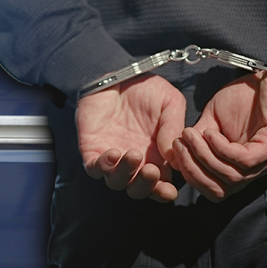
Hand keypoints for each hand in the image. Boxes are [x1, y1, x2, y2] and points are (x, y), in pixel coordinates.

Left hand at [76, 74, 185, 201]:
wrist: (119, 75)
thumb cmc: (147, 91)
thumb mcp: (170, 103)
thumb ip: (174, 126)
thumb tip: (173, 156)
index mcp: (156, 159)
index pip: (160, 186)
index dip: (164, 192)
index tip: (169, 190)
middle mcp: (135, 164)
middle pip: (137, 189)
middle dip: (145, 186)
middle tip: (151, 170)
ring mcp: (113, 159)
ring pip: (116, 182)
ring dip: (126, 173)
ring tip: (133, 154)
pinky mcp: (92, 150)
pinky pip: (95, 167)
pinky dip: (103, 165)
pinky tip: (113, 153)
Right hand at [171, 71, 266, 201]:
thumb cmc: (247, 96)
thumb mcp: (213, 119)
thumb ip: (198, 139)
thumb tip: (176, 156)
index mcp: (242, 168)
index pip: (215, 190)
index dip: (192, 176)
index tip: (176, 152)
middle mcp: (256, 170)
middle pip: (221, 191)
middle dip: (194, 172)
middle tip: (180, 147)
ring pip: (230, 177)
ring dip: (204, 157)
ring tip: (190, 136)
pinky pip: (244, 160)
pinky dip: (222, 149)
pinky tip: (210, 133)